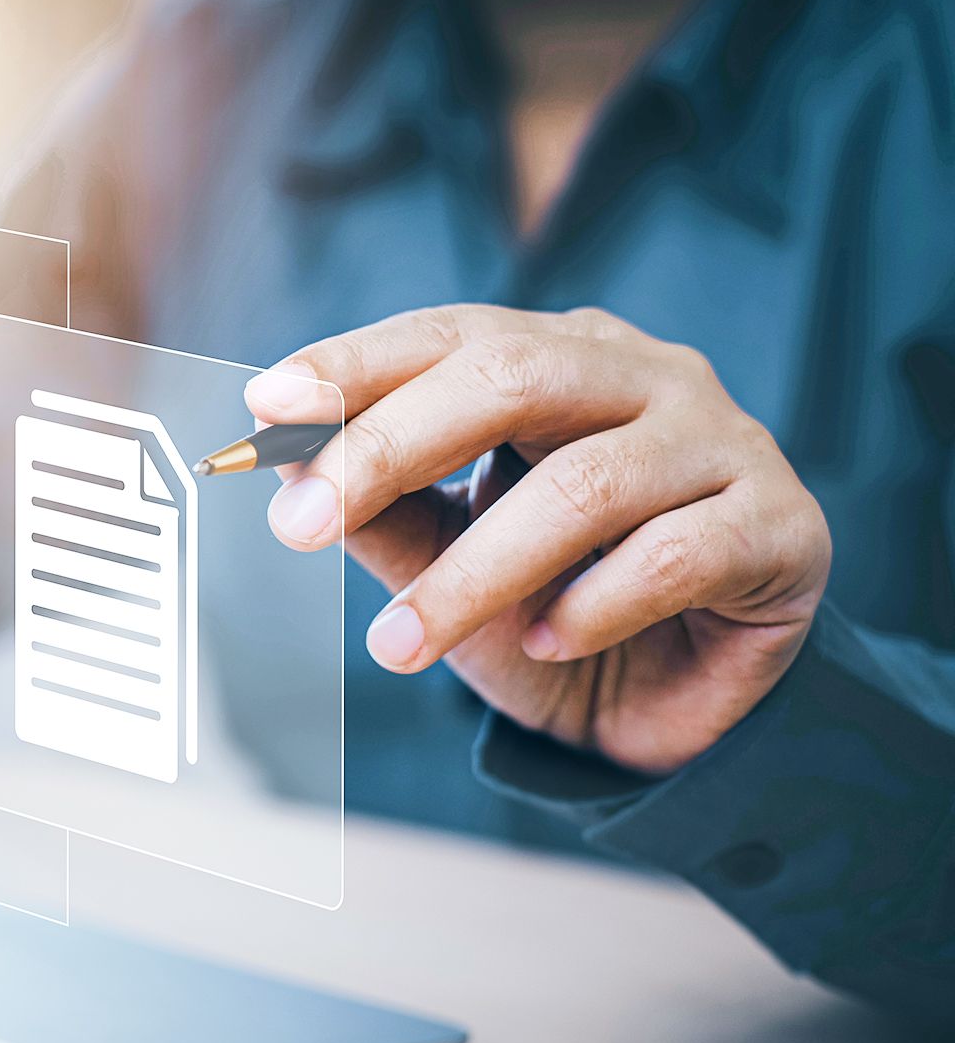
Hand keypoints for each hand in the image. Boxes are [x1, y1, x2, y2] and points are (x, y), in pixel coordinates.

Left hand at [248, 304, 831, 774]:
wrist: (679, 707)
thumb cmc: (555, 608)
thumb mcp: (448, 561)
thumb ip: (382, 511)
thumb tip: (287, 461)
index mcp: (561, 357)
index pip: (448, 335)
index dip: (354, 365)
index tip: (265, 407)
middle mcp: (644, 377)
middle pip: (511, 380)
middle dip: (390, 451)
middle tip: (298, 526)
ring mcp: (722, 442)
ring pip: (584, 486)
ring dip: (473, 575)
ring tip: (398, 645)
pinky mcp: (779, 525)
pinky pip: (673, 557)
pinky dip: (590, 609)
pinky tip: (545, 645)